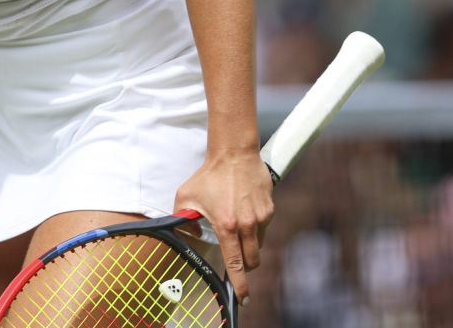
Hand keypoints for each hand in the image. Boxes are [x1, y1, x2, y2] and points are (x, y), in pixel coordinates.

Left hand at [174, 149, 274, 305]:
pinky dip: (254, 229)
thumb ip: (182, 219)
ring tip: (235, 230)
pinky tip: (243, 214)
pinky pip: (263, 230)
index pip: (235, 263)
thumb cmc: (208, 176)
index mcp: (226, 226)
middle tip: (236, 264)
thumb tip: (187, 233)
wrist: (234, 155)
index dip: (239, 284)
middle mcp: (246, 225)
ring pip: (258, 246)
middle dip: (244, 267)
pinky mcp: (269, 211)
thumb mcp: (186, 197)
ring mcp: (261, 218)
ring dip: (249, 247)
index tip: (243, 297)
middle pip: (251, 261)